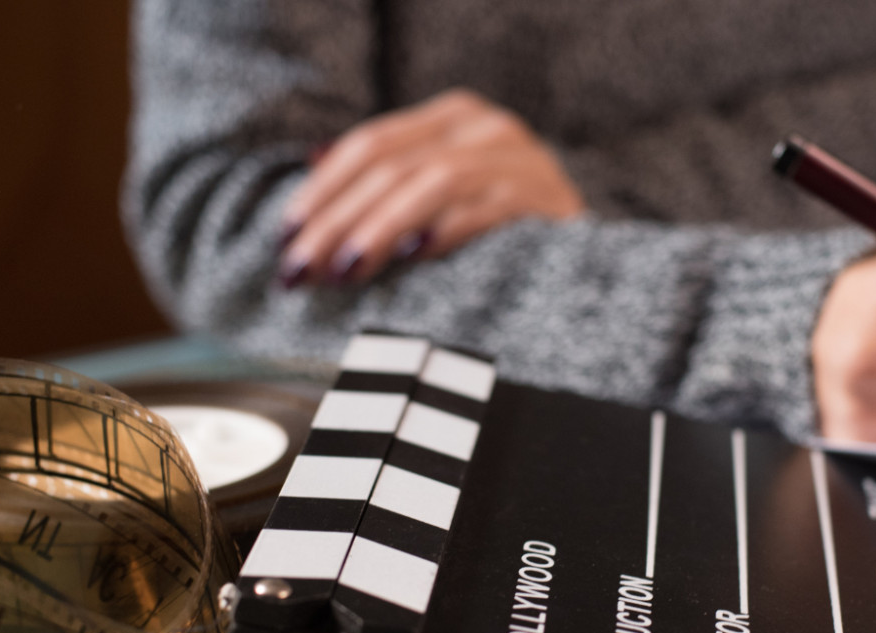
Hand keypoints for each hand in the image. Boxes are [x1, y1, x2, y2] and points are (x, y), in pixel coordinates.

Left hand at [276, 89, 584, 286]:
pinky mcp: (547, 199)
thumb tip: (308, 180)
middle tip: (302, 268)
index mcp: (452, 119)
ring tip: (347, 269)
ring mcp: (521, 159)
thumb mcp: (436, 203)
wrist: (591, 263)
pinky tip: (415, 254)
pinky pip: (489, 207)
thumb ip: (385, 188)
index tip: (284, 238)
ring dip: (382, 227)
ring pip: (434, 181)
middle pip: (392, 165)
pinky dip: (448, 229)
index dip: (322, 191)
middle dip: (338, 220)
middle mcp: (486, 128)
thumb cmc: (500, 235)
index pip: (370, 145)